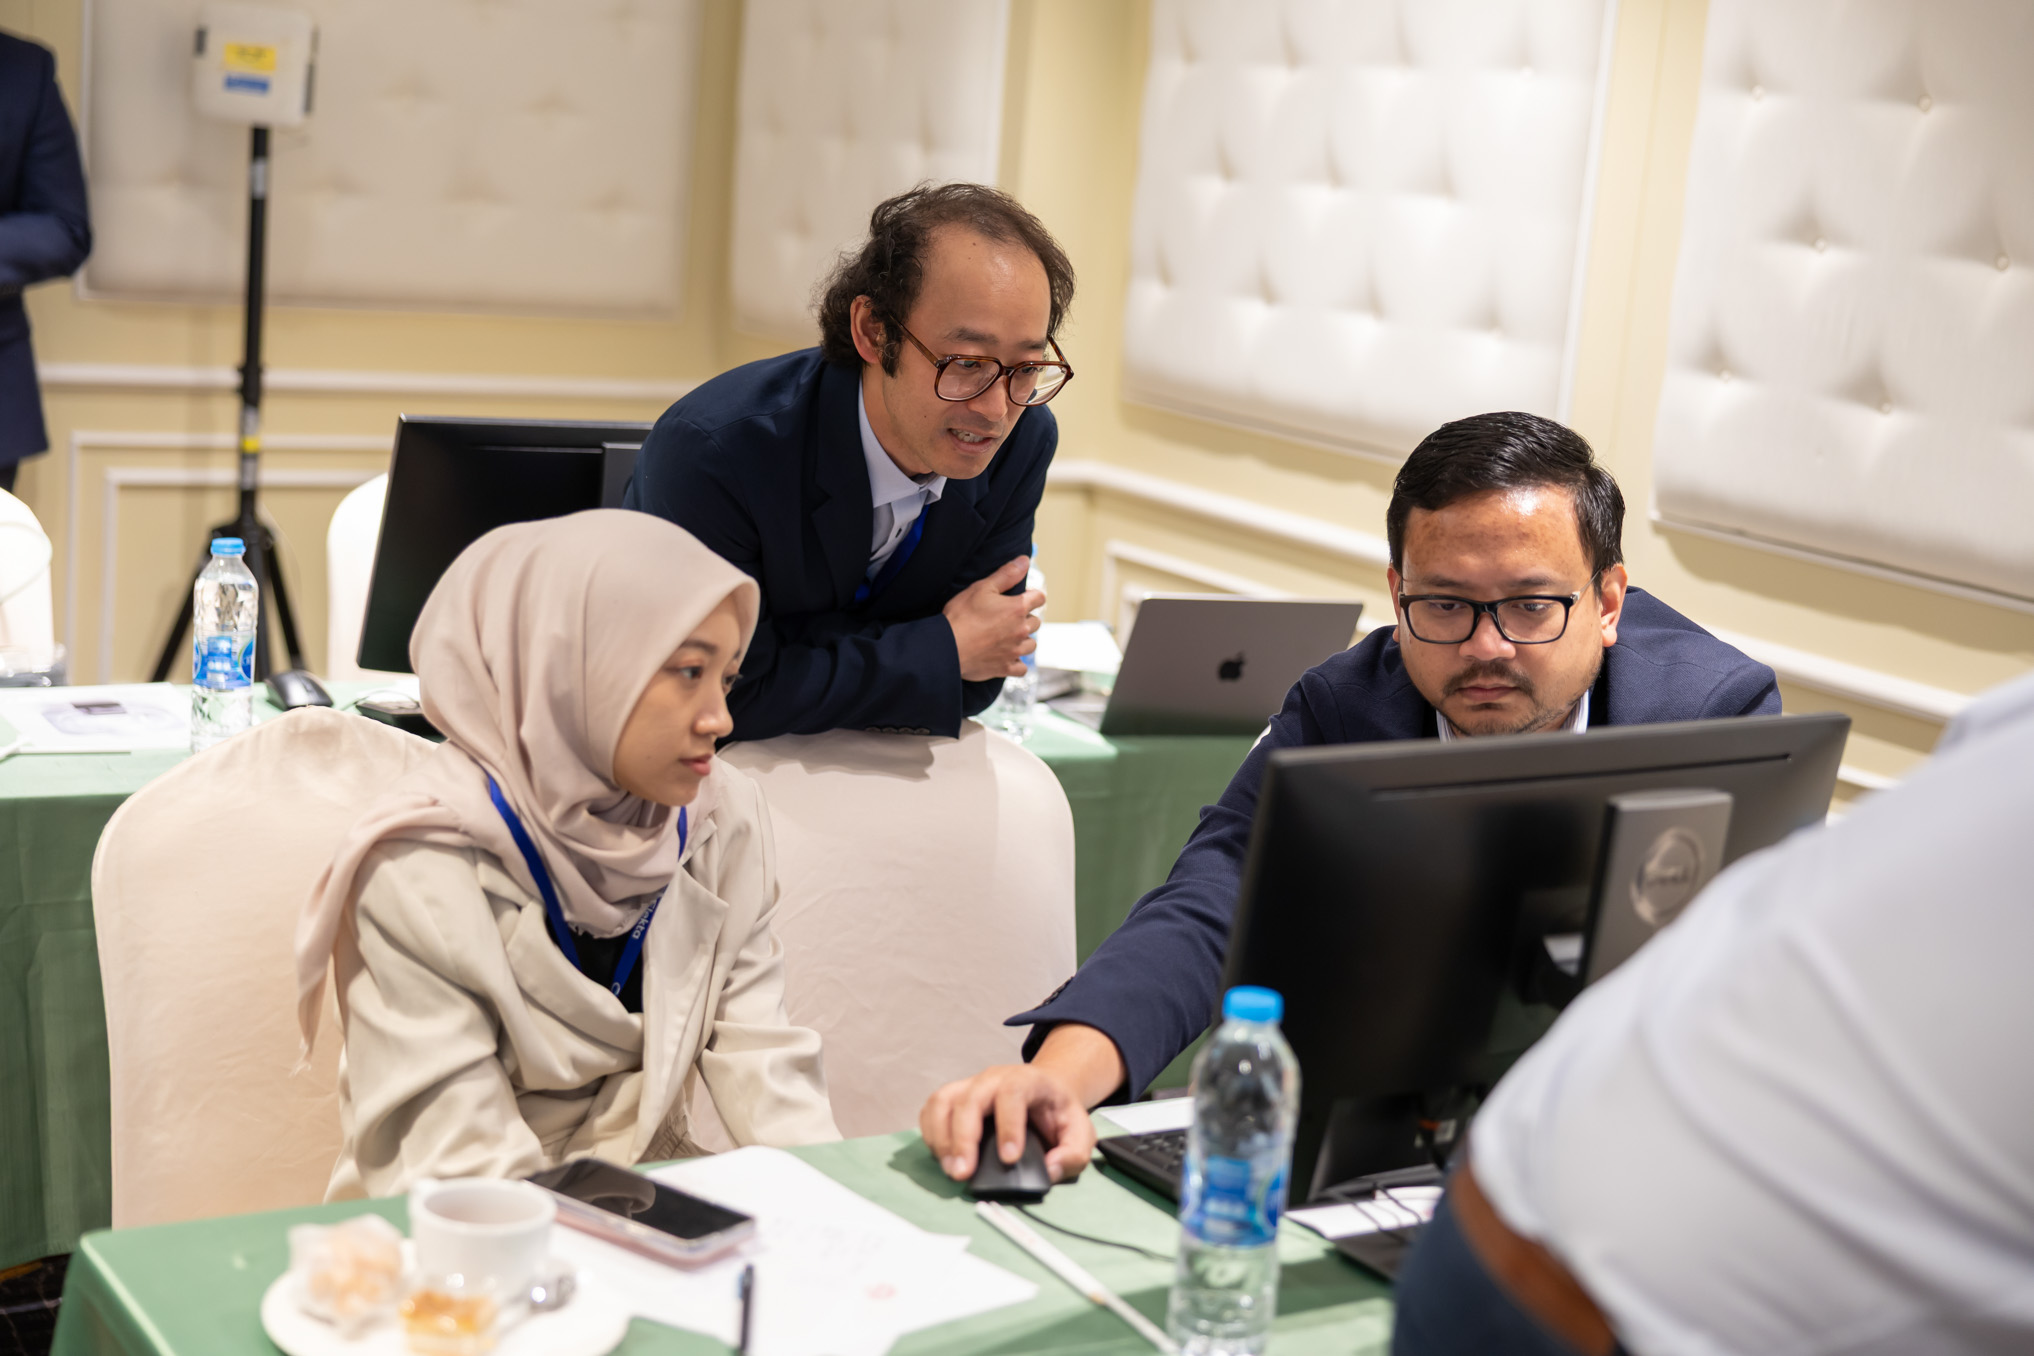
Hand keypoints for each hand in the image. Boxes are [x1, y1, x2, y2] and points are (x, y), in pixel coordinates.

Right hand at [919, 1024, 1126, 1182]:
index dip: (1009, 1126)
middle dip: (963, 1138)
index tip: (1009, 1159)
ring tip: (951, 1169)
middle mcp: (994, 1078)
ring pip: (944, 1101)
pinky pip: (932, 1109)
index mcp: (1028, 1081)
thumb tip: (1051, 1169)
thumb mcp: (1081, 1132)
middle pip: (970, 1099)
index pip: (1013, 1095)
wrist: (1043, 1092)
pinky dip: (931, 1133)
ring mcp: (970, 1085)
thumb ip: (1074, 1153)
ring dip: (941, 1137)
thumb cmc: (1057, 1113)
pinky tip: (942, 1156)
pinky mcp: (954, 1096)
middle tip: (963, 1172)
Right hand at [944, 555, 1045, 681]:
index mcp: (1017, 608)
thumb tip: (1025, 561)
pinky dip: (1016, 662)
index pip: (1039, 598)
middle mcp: (1021, 630)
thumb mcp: (982, 588)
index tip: (1021, 598)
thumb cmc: (962, 615)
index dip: (1032, 596)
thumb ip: (1006, 574)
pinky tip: (1006, 656)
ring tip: (1008, 637)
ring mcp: (1014, 650)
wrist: (947, 647)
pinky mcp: (1005, 668)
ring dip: (1023, 640)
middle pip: (1035, 622)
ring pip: (1031, 644)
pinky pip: (1021, 667)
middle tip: (1006, 617)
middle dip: (1025, 618)